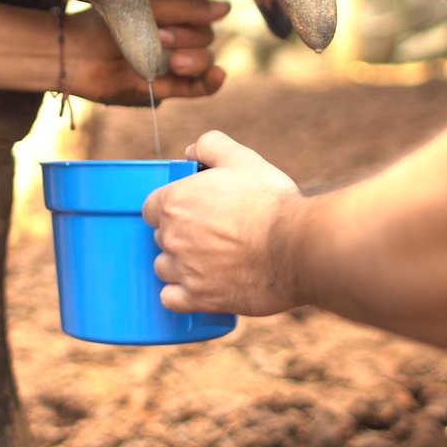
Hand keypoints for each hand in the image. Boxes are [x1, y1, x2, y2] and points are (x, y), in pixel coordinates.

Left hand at [63, 0, 228, 104]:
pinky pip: (197, 88)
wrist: (75, 53)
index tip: (169, 16)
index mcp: (172, 13)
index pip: (204, 12)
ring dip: (196, 60)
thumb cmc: (105, 23)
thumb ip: (185, 7)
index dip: (195, 13)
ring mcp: (171, 63)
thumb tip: (226, 9)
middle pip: (207, 37)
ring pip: (205, 61)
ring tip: (173, 61)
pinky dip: (210, 83)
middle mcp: (176, 38)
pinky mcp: (165, 88)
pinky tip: (217, 75)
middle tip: (162, 37)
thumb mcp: (147, 6)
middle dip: (189, 37)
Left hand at [142, 130, 301, 315]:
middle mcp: (172, 237)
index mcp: (176, 202)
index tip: (191, 210)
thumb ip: (211, 146)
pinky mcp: (199, 298)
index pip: (151, 207)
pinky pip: (170, 300)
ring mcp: (184, 270)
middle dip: (179, 234)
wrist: (295, 246)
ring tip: (207, 260)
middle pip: (160, 237)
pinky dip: (181, 294)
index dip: (171, 208)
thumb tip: (191, 151)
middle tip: (210, 231)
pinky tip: (198, 286)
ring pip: (163, 268)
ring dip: (179, 265)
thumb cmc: (270, 201)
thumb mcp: (242, 159)